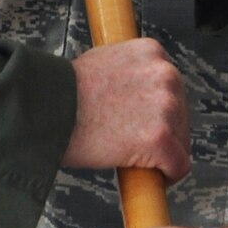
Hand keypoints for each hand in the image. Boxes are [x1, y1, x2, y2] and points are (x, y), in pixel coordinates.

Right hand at [64, 39, 190, 181]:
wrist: (46, 110)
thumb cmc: (64, 93)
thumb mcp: (104, 61)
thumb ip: (130, 72)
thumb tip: (138, 91)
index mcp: (152, 52)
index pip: (172, 88)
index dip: (158, 111)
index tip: (143, 124)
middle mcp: (166, 74)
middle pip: (181, 115)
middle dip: (162, 132)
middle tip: (132, 144)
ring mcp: (165, 106)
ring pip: (181, 142)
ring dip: (162, 154)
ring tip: (131, 156)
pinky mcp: (160, 138)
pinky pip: (179, 165)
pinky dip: (167, 175)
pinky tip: (146, 175)